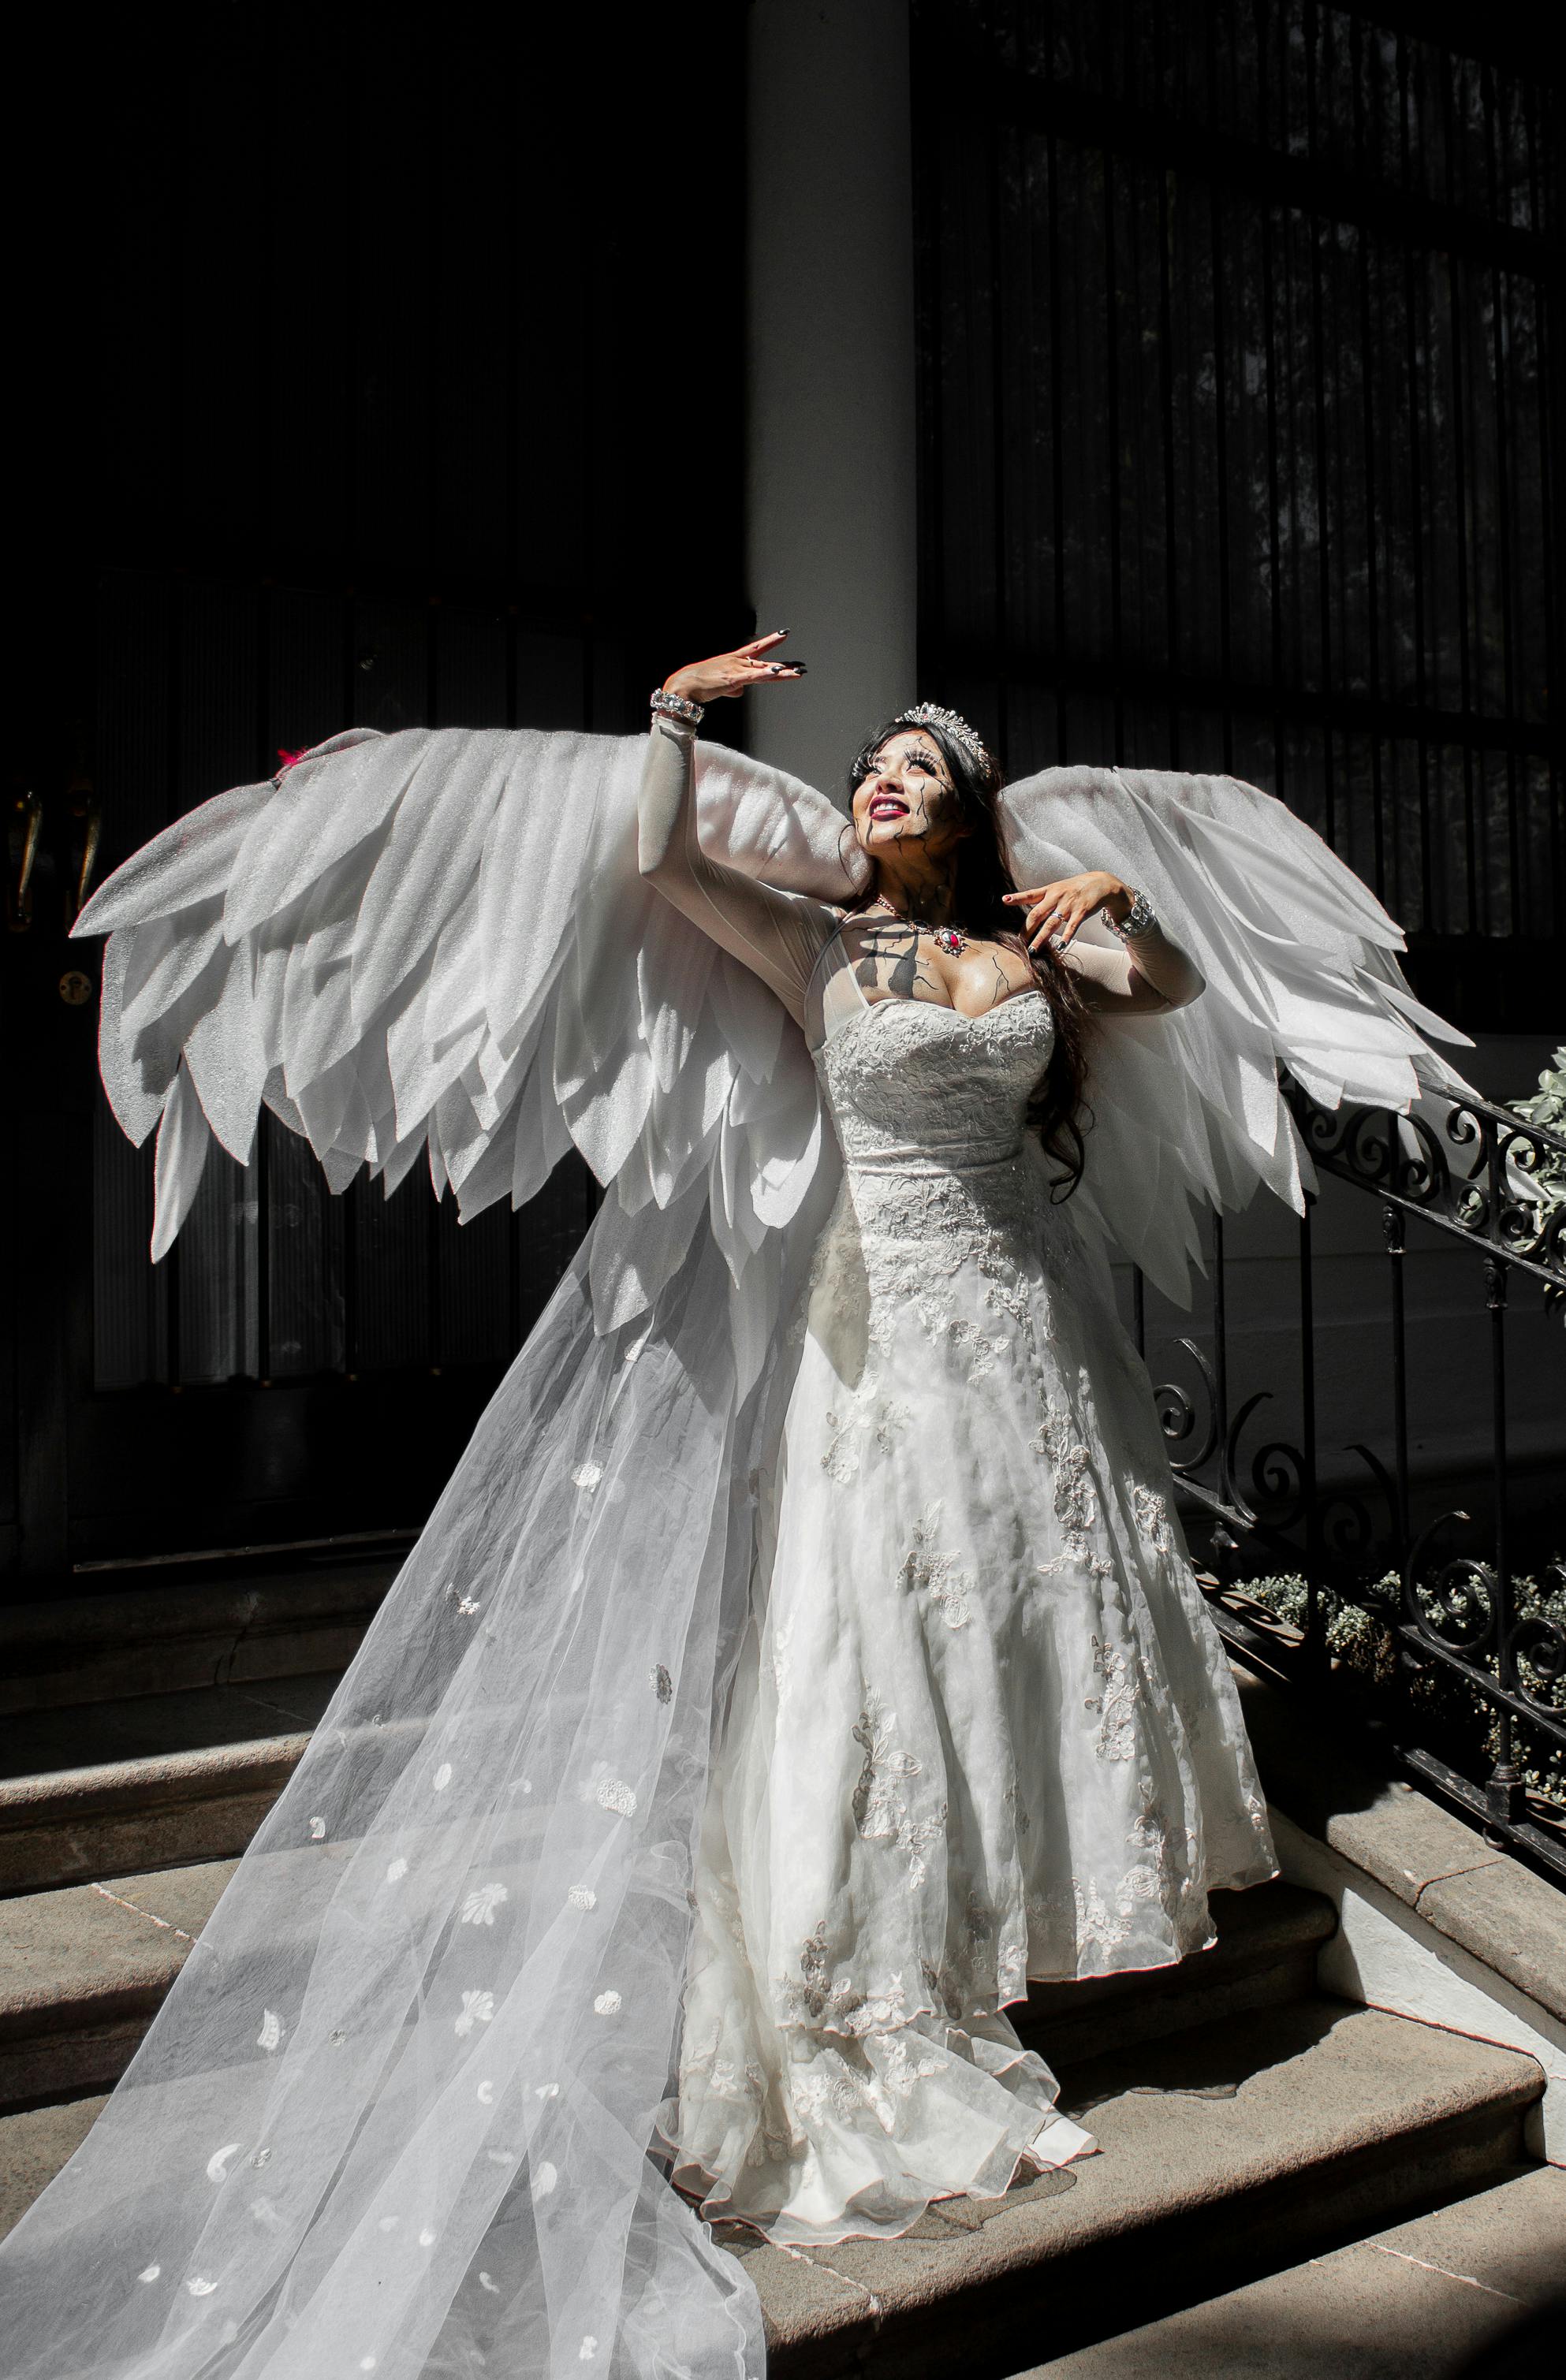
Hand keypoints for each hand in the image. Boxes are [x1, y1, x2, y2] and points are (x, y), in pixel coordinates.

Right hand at [663, 630, 805, 705]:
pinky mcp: (732, 679)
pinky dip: (765, 674)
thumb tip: (741, 691)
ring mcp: (736, 669)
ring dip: (781, 672)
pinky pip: (753, 676)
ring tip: (798, 672)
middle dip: (784, 665)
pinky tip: (776, 672)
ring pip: (763, 670)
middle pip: (765, 661)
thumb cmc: (699, 684)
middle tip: (801, 665)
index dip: (770, 642)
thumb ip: (734, 687)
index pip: (756, 649)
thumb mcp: (721, 686)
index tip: (783, 635)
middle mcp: (737, 662)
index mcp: (734, 661)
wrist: (684, 684)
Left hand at [1004, 872, 1131, 949]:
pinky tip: (1060, 946)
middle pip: (1037, 914)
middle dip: (1027, 930)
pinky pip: (1072, 927)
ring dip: (1041, 938)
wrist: (1101, 883)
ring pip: (1052, 924)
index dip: (1017, 897)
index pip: (1030, 894)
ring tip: (1033, 950)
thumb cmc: (1076, 887)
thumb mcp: (1058, 888)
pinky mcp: (1082, 911)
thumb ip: (1043, 898)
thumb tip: (1027, 910)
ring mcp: (1069, 904)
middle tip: (1019, 943)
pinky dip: (1066, 937)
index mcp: (1050, 890)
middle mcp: (1057, 897)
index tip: (1004, 900)